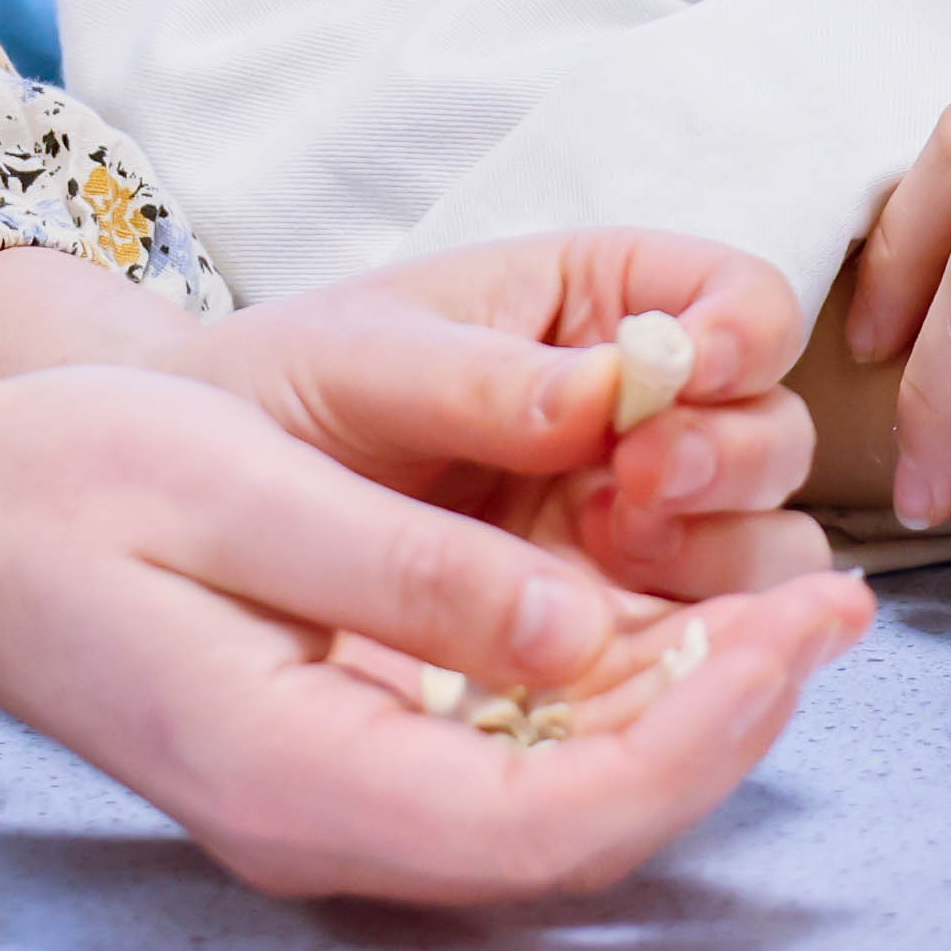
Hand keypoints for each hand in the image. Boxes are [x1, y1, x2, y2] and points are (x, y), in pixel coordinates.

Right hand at [0, 358, 873, 907]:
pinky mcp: (345, 753)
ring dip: (682, 719)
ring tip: (789, 607)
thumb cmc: (61, 483)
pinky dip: (608, 703)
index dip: (697, 737)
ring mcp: (334, 802)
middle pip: (575, 831)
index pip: (546, 817)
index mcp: (292, 773)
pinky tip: (671, 617)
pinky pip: (509, 764)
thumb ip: (410, 571)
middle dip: (724, 729)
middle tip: (833, 606)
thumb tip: (585, 631)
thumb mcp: (232, 486)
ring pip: (555, 807)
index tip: (793, 631)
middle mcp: (324, 820)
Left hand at [152, 227, 838, 604]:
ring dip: (720, 554)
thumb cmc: (271, 398)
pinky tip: (610, 638)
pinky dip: (680, 646)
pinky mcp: (601, 634)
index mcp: (605, 307)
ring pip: (761, 550)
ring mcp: (633, 534)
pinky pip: (690, 646)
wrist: (177, 516)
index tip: (687, 365)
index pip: (742, 304)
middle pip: (772, 436)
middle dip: (728, 457)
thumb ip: (480, 379)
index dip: (740, 332)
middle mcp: (643, 421)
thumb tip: (609, 395)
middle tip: (637, 478)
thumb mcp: (358, 364)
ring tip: (609, 545)